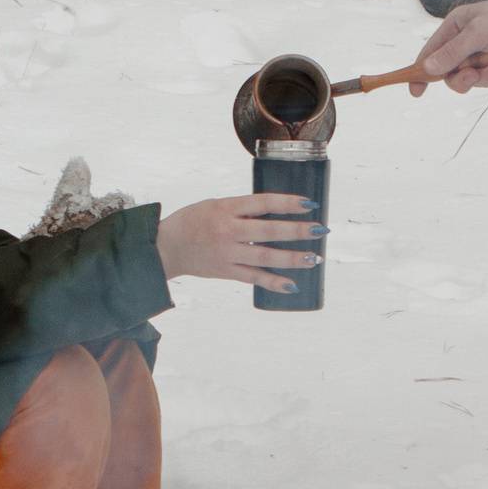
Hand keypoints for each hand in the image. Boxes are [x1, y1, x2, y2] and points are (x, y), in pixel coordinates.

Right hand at [156, 194, 321, 291]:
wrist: (167, 247)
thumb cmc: (193, 221)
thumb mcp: (216, 205)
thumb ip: (243, 209)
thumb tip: (277, 211)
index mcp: (226, 208)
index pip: (263, 203)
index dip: (288, 203)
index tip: (310, 204)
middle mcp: (227, 230)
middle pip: (269, 231)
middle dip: (298, 231)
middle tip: (321, 230)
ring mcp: (227, 253)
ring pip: (265, 256)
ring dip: (293, 258)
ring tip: (315, 258)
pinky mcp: (226, 271)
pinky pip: (254, 278)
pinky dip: (274, 282)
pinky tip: (292, 285)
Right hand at [410, 0, 487, 95]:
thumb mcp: (479, 32)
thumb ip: (454, 52)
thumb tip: (429, 68)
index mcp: (456, 28)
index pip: (430, 53)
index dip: (420, 72)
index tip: (415, 91)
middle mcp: (467, 44)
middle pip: (450, 74)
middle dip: (462, 78)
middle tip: (472, 76)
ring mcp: (483, 57)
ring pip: (473, 81)